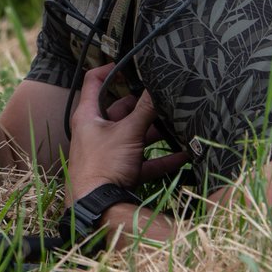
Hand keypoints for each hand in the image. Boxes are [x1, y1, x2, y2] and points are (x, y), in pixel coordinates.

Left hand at [67, 63, 188, 200]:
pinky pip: (144, 160)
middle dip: (143, 106)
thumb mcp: (127, 133)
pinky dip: (162, 158)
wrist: (96, 206)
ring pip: (134, 135)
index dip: (110, 69)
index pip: (94, 81)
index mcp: (88, 115)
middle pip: (121, 110)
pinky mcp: (120, 171)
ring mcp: (108, 151)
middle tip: (163, 98)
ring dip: (155, 132)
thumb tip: (158, 87)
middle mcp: (95, 131)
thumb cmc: (102, 165)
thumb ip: (145, 110)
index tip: (130, 64)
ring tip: (177, 125)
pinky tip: (184, 156)